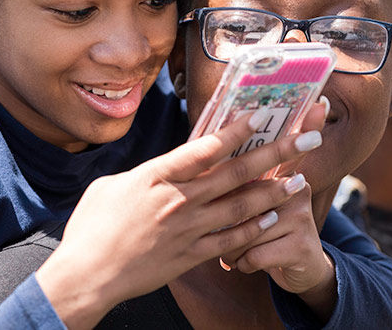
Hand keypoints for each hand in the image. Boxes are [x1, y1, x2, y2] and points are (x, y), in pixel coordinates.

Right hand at [36, 109, 323, 328]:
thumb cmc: (91, 227)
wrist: (87, 275)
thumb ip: (144, 173)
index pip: (204, 148)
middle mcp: (178, 199)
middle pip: (235, 172)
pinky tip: (274, 217)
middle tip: (304, 140)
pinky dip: (255, 228)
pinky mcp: (191, 255)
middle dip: (275, 153)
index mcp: (155, 176)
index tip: (259, 116)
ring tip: (299, 179)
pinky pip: (232, 239)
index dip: (235, 131)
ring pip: (242, 206)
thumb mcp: (110, 185)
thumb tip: (162, 167)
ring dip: (274, 191)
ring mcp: (188, 229)